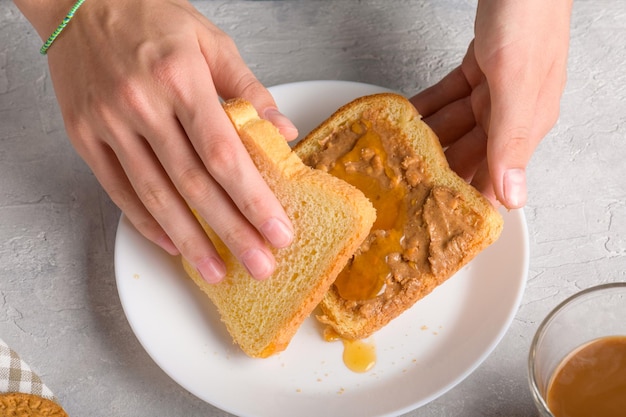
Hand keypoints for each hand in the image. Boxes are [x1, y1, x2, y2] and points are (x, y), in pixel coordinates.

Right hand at [19, 0, 297, 281]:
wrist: (82, 0)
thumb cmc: (152, 18)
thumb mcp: (211, 41)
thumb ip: (249, 89)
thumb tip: (283, 130)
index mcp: (181, 78)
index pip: (224, 154)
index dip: (253, 198)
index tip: (279, 231)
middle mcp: (142, 104)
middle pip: (194, 184)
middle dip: (231, 231)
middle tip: (260, 265)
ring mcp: (108, 124)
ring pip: (155, 196)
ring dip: (190, 241)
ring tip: (218, 271)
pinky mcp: (84, 136)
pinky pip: (118, 190)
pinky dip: (146, 222)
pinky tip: (172, 245)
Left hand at [410, 0, 571, 207]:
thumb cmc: (529, 17)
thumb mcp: (518, 83)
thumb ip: (511, 139)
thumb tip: (514, 196)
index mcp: (525, 124)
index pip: (495, 176)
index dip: (470, 199)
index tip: (442, 223)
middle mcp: (509, 112)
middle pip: (468, 154)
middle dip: (438, 172)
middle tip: (404, 192)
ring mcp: (493, 91)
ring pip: (453, 127)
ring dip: (426, 141)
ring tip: (396, 160)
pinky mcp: (478, 69)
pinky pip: (446, 98)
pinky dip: (426, 108)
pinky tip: (406, 120)